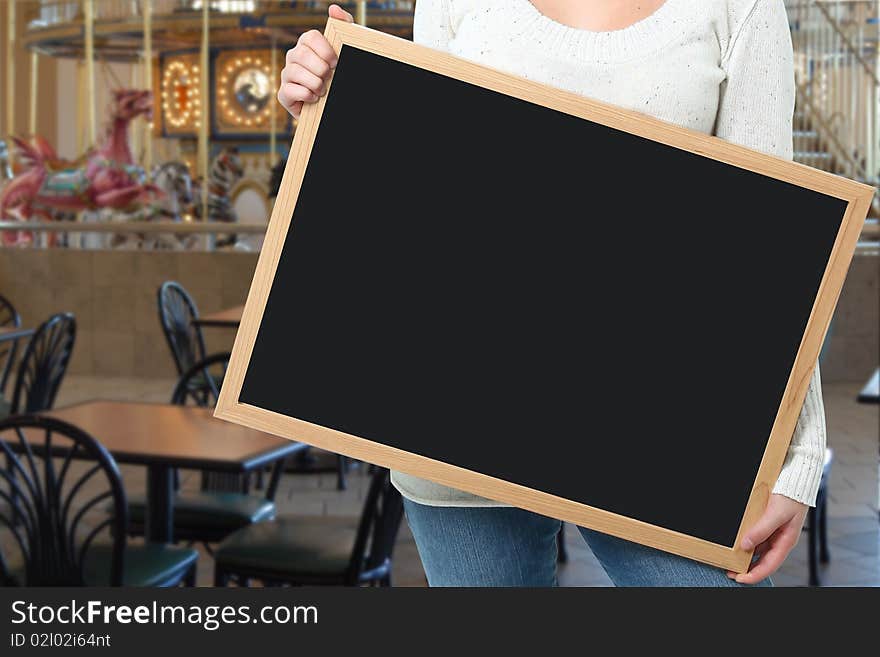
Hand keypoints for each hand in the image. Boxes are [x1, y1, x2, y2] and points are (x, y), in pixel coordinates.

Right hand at [277, 4, 352, 118]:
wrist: (332, 106)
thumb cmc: (337, 76)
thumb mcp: (345, 51)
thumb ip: (344, 26)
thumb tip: (333, 8)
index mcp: (306, 44)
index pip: (309, 37)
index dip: (324, 50)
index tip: (336, 62)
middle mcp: (293, 57)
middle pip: (301, 54)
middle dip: (320, 68)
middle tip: (330, 77)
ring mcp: (286, 75)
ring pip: (294, 72)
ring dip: (314, 83)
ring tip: (323, 90)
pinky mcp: (284, 94)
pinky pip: (289, 90)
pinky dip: (306, 95)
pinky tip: (314, 98)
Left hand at [727, 493, 807, 583]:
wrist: (795, 480)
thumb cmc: (791, 496)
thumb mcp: (776, 513)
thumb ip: (762, 529)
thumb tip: (746, 545)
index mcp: (786, 542)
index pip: (770, 565)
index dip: (754, 574)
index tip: (739, 578)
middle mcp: (780, 540)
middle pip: (763, 561)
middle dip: (748, 569)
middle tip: (730, 572)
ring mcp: (774, 533)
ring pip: (759, 550)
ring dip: (746, 557)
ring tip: (731, 560)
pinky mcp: (768, 525)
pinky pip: (756, 538)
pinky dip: (747, 543)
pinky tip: (737, 544)